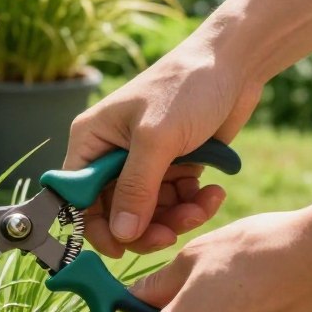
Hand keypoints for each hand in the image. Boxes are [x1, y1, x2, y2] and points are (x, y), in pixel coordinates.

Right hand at [65, 41, 261, 255]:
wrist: (234, 64)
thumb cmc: (185, 87)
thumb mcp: (157, 139)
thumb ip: (137, 188)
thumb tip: (121, 234)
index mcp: (91, 141)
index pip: (77, 197)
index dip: (95, 226)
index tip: (122, 248)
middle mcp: (111, 154)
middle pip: (115, 212)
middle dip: (145, 226)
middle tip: (170, 234)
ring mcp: (143, 162)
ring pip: (149, 212)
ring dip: (176, 217)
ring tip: (202, 204)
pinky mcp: (172, 166)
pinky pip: (175, 202)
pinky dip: (193, 204)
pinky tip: (213, 191)